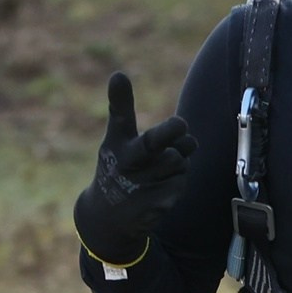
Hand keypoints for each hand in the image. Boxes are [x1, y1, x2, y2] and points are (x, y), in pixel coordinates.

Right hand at [70, 72, 195, 266]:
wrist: (109, 218)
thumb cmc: (116, 167)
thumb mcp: (114, 138)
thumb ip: (121, 108)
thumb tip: (118, 74)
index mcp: (117, 143)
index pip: (120, 116)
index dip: (120, 97)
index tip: (119, 77)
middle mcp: (128, 162)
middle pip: (162, 138)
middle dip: (175, 130)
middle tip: (179, 126)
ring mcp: (144, 183)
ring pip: (180, 158)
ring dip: (180, 157)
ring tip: (164, 164)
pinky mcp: (159, 202)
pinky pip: (183, 179)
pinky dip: (178, 179)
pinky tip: (162, 185)